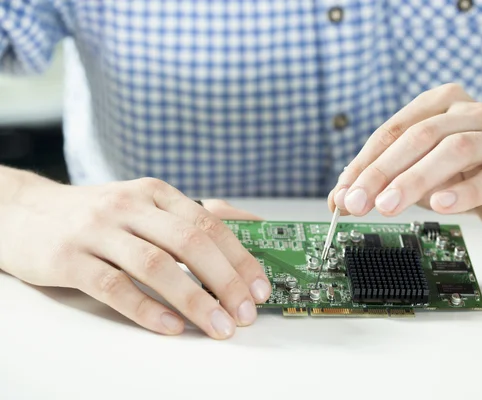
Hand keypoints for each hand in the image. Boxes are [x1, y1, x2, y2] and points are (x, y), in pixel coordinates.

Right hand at [0, 176, 270, 338]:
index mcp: (155, 193)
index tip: (260, 288)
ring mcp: (98, 231)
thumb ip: (190, 218)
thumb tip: (250, 229)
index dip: (240, 258)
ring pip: (156, 265)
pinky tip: (170, 326)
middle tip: (245, 313)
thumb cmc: (97, 214)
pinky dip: (146, 309)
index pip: (209, 223)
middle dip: (226, 280)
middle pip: (190, 242)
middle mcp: (130, 206)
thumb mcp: (144, 204)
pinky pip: (113, 286)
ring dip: (194, 300)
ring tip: (218, 326)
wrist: (24, 211)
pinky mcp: (69, 259)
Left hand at [328, 83, 481, 237]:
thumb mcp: (416, 175)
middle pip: (419, 137)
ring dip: (415, 179)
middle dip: (382, 172)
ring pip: (454, 151)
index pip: (393, 131)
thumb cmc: (463, 176)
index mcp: (440, 103)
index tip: (342, 193)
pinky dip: (463, 192)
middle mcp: (471, 113)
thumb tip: (339, 199)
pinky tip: (440, 203)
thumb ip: (381, 182)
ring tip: (388, 205)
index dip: (363, 163)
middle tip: (358, 202)